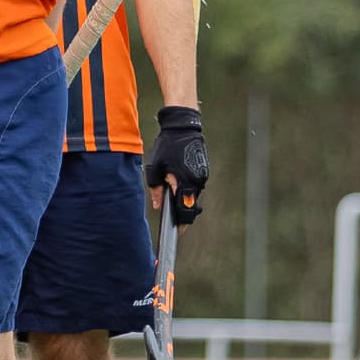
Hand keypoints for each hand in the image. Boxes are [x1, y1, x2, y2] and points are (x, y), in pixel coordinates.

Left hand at [145, 105, 207, 225]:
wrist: (183, 127)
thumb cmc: (167, 146)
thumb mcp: (155, 167)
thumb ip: (156, 188)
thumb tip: (158, 206)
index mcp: (184, 182)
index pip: (185, 210)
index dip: (181, 223)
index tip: (176, 232)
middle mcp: (197, 182)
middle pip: (190, 205)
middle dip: (181, 212)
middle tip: (172, 218)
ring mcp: (202, 176)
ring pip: (193, 195)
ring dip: (183, 198)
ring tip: (170, 190)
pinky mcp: (204, 171)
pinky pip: (195, 185)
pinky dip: (187, 188)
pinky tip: (176, 181)